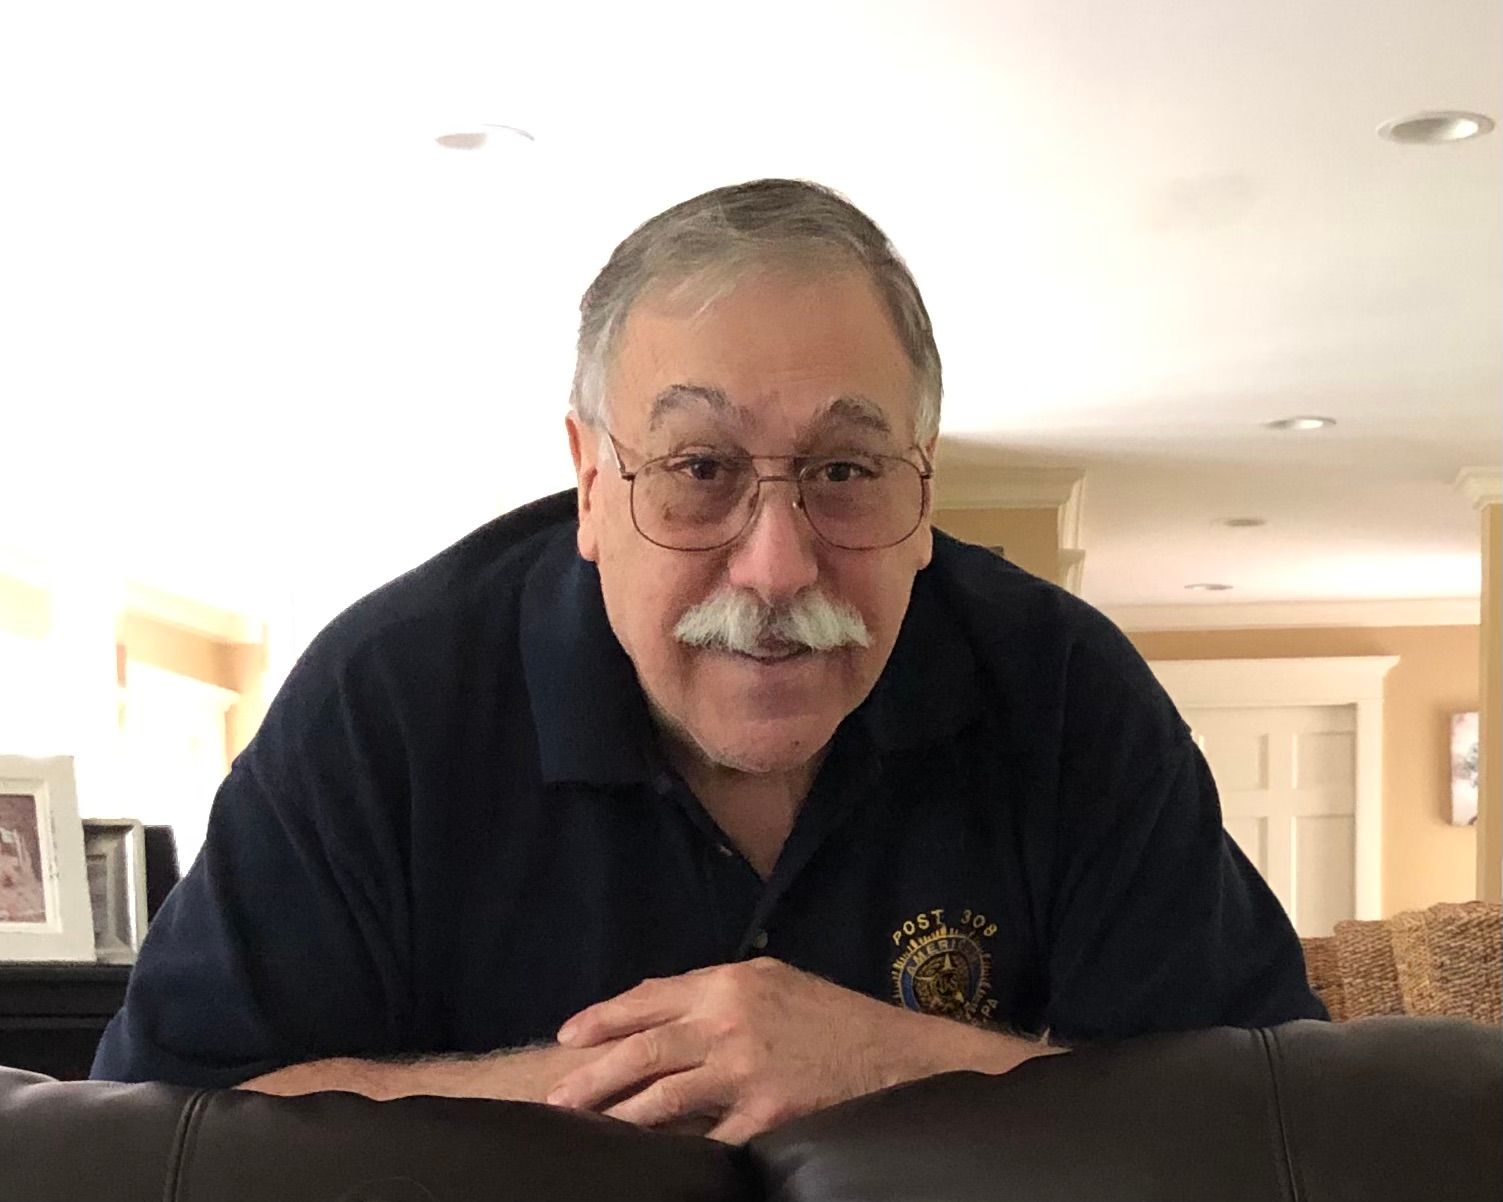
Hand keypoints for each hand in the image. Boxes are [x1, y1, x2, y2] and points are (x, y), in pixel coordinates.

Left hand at [546, 958, 898, 1141]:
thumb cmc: (830, 1015)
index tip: (568, 1037)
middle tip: (557, 1097)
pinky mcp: (764, 1117)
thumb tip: (655, 1006)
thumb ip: (714, 990)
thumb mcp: (770, 980)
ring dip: (618, 1116)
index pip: (648, 999)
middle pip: (643, 1052)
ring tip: (584, 1129)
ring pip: (662, 1098)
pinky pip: (707, 1140)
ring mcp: (744, 1073)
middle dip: (592, 1076)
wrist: (893, 1054)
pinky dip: (676, 1151)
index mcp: (728, 983)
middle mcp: (729, 1023)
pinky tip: (651, 1162)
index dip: (603, 1019)